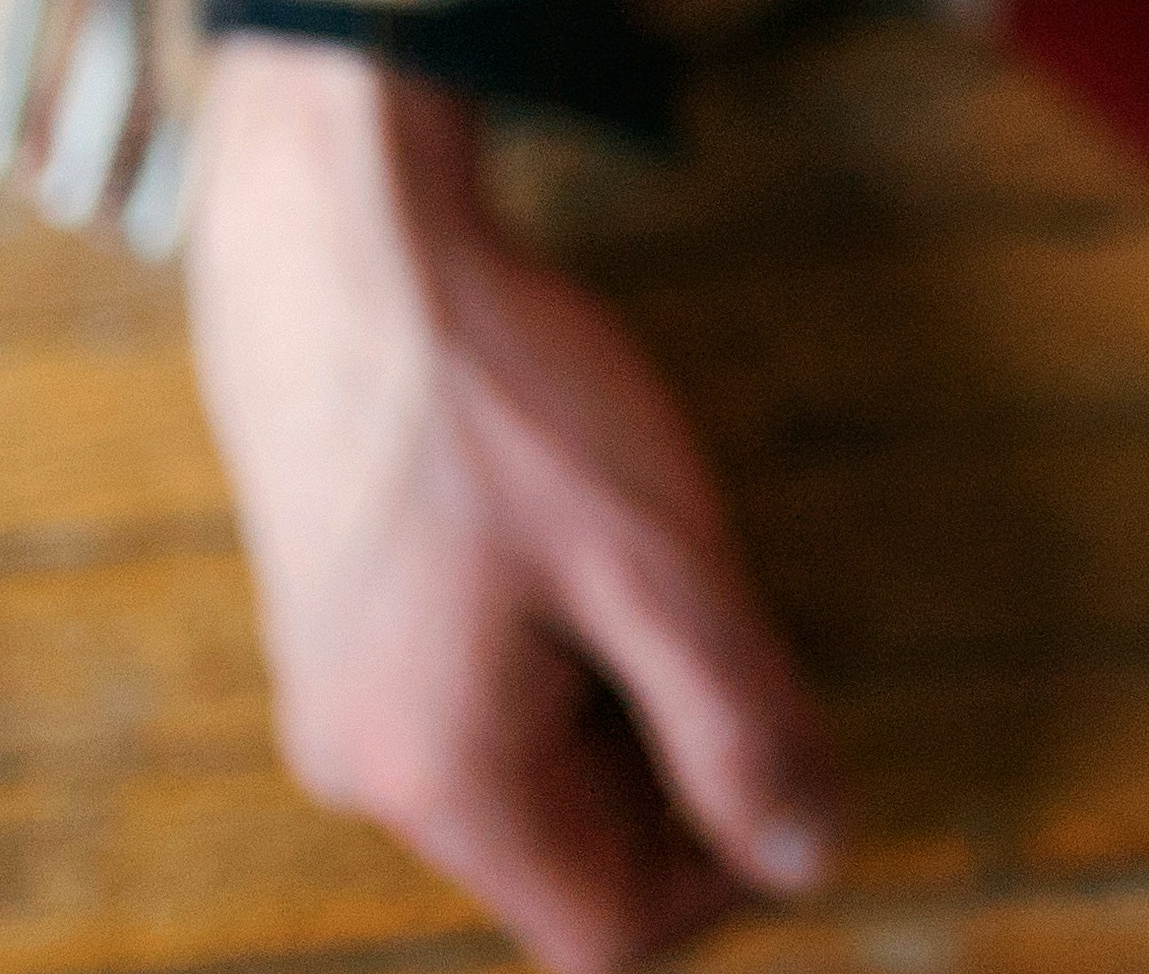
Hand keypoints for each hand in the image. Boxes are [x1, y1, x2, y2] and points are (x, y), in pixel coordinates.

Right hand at [185, 36, 827, 970]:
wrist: (341, 243)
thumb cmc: (500, 397)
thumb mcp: (657, 565)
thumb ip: (739, 727)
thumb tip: (813, 858)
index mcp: (441, 780)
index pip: (607, 932)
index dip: (724, 876)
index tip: (794, 754)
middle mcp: (365, 770)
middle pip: (567, 850)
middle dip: (671, 762)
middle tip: (713, 609)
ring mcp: (336, 698)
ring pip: (524, 769)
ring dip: (614, 695)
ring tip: (632, 546)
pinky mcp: (335, 628)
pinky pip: (472, 697)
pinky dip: (552, 644)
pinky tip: (568, 527)